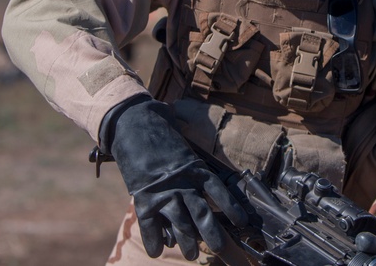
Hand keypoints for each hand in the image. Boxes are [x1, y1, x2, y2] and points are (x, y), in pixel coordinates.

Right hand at [101, 95, 248, 258]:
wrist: (134, 124)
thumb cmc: (161, 134)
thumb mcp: (184, 150)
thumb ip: (193, 169)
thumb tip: (203, 190)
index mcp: (195, 167)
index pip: (219, 191)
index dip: (231, 207)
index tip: (241, 221)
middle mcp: (182, 182)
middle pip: (202, 213)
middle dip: (213, 234)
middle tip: (220, 248)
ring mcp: (163, 191)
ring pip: (180, 224)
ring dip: (187, 242)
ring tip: (192, 255)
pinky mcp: (143, 197)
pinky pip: (150, 225)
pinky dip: (153, 241)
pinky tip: (157, 252)